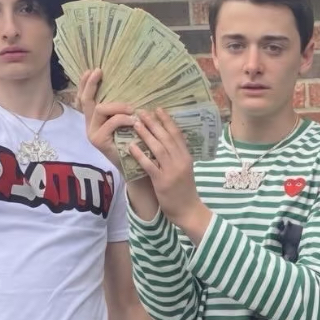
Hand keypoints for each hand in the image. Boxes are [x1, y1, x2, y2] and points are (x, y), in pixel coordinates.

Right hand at [78, 69, 134, 166]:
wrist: (134, 166)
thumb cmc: (132, 142)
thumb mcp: (125, 121)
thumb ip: (120, 108)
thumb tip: (125, 87)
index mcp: (94, 119)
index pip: (85, 98)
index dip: (85, 83)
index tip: (92, 70)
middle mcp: (90, 125)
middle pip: (86, 100)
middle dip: (91, 84)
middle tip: (98, 72)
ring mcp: (93, 133)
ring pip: (100, 109)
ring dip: (117, 106)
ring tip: (131, 109)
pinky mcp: (98, 141)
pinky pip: (110, 123)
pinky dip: (123, 119)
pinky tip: (133, 121)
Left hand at [128, 108, 208, 237]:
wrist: (188, 210)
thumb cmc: (185, 190)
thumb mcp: (185, 169)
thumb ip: (177, 155)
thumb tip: (165, 139)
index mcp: (186, 157)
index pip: (177, 134)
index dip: (167, 120)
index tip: (158, 109)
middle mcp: (180, 161)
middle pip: (166, 138)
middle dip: (154, 123)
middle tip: (142, 112)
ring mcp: (172, 172)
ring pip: (158, 148)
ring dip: (146, 134)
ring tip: (136, 123)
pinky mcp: (162, 182)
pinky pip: (149, 165)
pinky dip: (140, 155)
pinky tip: (131, 146)